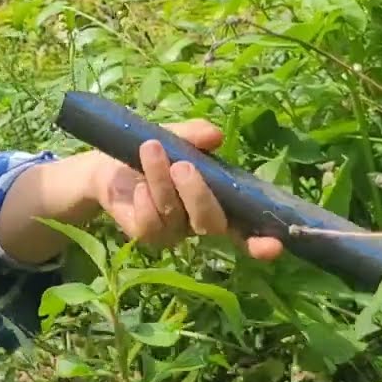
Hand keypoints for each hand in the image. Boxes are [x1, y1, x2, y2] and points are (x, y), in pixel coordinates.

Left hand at [90, 119, 283, 260]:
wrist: (108, 163)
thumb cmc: (154, 151)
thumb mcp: (176, 136)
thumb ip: (195, 135)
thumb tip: (215, 136)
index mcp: (219, 202)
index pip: (246, 230)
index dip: (261, 242)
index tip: (274, 245)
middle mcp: (200, 222)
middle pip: (212, 222)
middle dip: (198, 193)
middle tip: (182, 165)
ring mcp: (174, 232)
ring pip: (176, 216)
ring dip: (163, 182)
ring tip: (151, 150)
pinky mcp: (147, 235)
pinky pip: (151, 224)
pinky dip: (145, 201)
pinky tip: (138, 185)